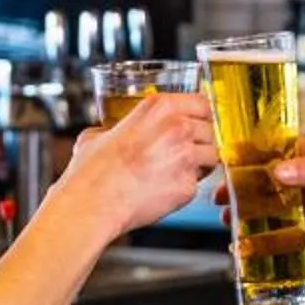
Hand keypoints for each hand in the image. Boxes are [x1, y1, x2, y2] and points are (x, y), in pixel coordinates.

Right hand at [54, 92, 219, 237]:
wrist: (94, 203)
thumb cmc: (93, 172)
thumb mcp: (97, 135)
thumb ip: (113, 129)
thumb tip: (109, 133)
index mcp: (159, 107)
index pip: (202, 102)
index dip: (199, 115)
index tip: (195, 122)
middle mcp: (178, 128)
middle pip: (210, 129)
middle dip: (200, 140)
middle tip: (183, 150)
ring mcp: (186, 157)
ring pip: (212, 155)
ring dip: (200, 162)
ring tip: (177, 170)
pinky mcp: (188, 186)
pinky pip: (198, 184)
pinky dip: (186, 187)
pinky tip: (165, 189)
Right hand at [214, 137, 304, 274]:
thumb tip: (277, 171)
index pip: (276, 151)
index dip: (251, 155)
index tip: (228, 161)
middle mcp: (302, 181)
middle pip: (263, 181)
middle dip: (240, 188)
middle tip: (220, 195)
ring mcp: (299, 208)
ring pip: (264, 208)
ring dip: (244, 214)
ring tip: (227, 220)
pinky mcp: (299, 233)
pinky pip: (273, 236)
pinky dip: (256, 240)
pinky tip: (240, 246)